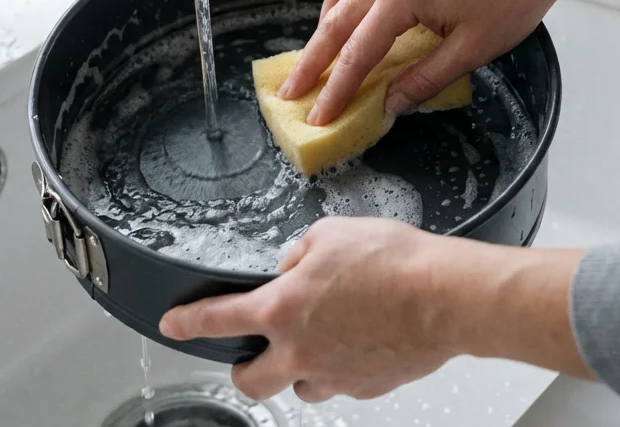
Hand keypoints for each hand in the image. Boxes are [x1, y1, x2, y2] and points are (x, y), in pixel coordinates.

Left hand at [158, 218, 590, 402]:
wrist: (447, 296)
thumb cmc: (394, 262)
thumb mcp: (332, 234)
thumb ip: (301, 253)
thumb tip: (295, 266)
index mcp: (282, 309)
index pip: (218, 319)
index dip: (188, 323)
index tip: (173, 326)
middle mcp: (300, 350)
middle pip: (251, 380)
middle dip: (243, 369)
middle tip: (251, 354)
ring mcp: (334, 374)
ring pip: (300, 386)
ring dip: (299, 368)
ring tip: (319, 341)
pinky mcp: (368, 386)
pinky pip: (343, 383)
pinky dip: (342, 367)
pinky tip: (359, 342)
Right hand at [282, 0, 574, 124]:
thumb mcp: (472, 49)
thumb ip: (425, 78)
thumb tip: (390, 104)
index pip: (359, 53)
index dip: (336, 89)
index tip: (317, 116)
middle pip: (336, 22)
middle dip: (312, 62)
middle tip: (290, 94)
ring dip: (322, 28)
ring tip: (314, 60)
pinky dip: (343, 1)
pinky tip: (346, 18)